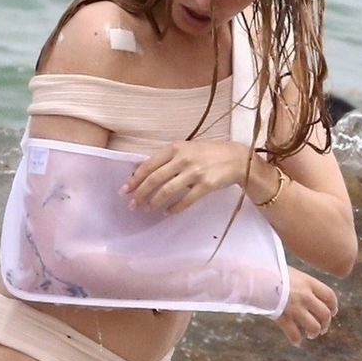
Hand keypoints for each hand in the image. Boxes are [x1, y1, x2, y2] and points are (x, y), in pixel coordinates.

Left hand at [124, 140, 249, 212]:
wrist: (236, 158)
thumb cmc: (209, 153)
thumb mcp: (186, 148)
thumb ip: (167, 158)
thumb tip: (143, 170)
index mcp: (175, 148)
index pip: (149, 165)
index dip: (135, 179)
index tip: (125, 190)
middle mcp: (183, 159)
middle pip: (155, 179)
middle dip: (140, 193)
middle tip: (133, 205)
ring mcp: (195, 173)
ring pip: (167, 191)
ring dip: (154, 202)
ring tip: (148, 209)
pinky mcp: (206, 186)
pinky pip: (186, 200)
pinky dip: (174, 208)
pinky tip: (167, 212)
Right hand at [274, 267, 337, 344]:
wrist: (253, 276)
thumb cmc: (269, 272)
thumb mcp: (289, 272)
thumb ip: (299, 282)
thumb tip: (302, 287)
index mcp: (308, 282)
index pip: (330, 296)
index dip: (333, 306)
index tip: (333, 312)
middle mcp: (305, 296)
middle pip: (325, 314)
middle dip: (325, 324)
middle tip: (322, 328)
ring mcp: (295, 308)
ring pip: (314, 327)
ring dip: (314, 332)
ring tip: (311, 334)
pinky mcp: (283, 318)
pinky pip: (294, 334)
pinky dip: (296, 340)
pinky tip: (296, 341)